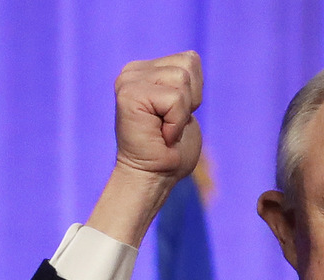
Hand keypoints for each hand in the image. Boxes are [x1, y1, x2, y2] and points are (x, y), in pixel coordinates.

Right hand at [114, 50, 202, 181]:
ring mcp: (128, 81)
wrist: (153, 177)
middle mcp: (132, 71)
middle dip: (190, 100)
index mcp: (145, 70)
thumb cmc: (171, 151)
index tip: (175, 116)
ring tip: (165, 129)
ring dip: (182, 113)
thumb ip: (185, 81)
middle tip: (170, 124)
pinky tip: (162, 135)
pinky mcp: (129, 95)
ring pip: (182, 79)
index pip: (190, 60)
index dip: (194, 93)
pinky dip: (176, 122)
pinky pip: (175, 98)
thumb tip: (192, 57)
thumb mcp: (183, 107)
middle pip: (188, 65)